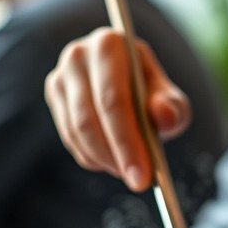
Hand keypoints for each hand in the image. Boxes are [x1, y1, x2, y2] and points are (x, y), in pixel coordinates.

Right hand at [44, 27, 191, 190]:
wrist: (129, 83)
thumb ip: (173, 108)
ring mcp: (60, 77)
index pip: (113, 99)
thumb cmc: (152, 92)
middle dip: (116, 155)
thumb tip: (163, 115)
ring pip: (76, 131)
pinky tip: (112, 162)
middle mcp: (78, 56)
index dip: (126, 140)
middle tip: (139, 182)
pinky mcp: (54, 97)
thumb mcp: (171, 99)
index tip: (144, 175)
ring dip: (104, 159)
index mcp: (109, 45)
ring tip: (130, 171)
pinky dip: (91, 157)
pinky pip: (69, 137)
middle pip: (90, 117)